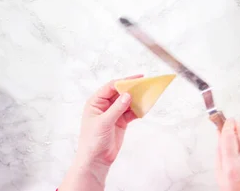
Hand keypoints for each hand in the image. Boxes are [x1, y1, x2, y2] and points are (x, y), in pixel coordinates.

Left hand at [60, 75, 141, 190]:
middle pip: (120, 93)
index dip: (124, 81)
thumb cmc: (93, 141)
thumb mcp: (104, 122)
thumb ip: (117, 108)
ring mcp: (113, 113)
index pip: (111, 87)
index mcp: (95, 102)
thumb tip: (128, 95)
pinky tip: (144, 109)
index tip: (137, 79)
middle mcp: (104, 105)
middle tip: (145, 85)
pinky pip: (131, 112)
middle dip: (132, 89)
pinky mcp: (120, 121)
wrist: (96, 160)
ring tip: (147, 96)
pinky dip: (137, 111)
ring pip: (127, 102)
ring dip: (136, 100)